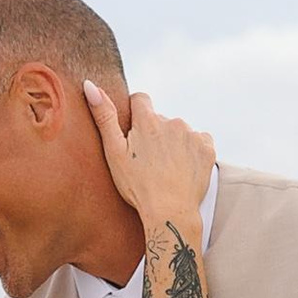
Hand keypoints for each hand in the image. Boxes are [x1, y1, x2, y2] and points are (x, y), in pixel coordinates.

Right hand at [85, 80, 212, 231]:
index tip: (134, 132)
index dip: (135, 113)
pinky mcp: (207, 148)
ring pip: (179, 132)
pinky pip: (198, 141)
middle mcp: (172, 121)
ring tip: (166, 168)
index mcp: (148, 120)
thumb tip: (90, 85)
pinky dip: (192, 151)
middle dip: (154, 133)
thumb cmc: (137, 186)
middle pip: (160, 119)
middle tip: (148, 161)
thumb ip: (104, 116)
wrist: (169, 212)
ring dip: (173, 143)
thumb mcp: (114, 152)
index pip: (141, 99)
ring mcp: (192, 134)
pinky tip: (182, 169)